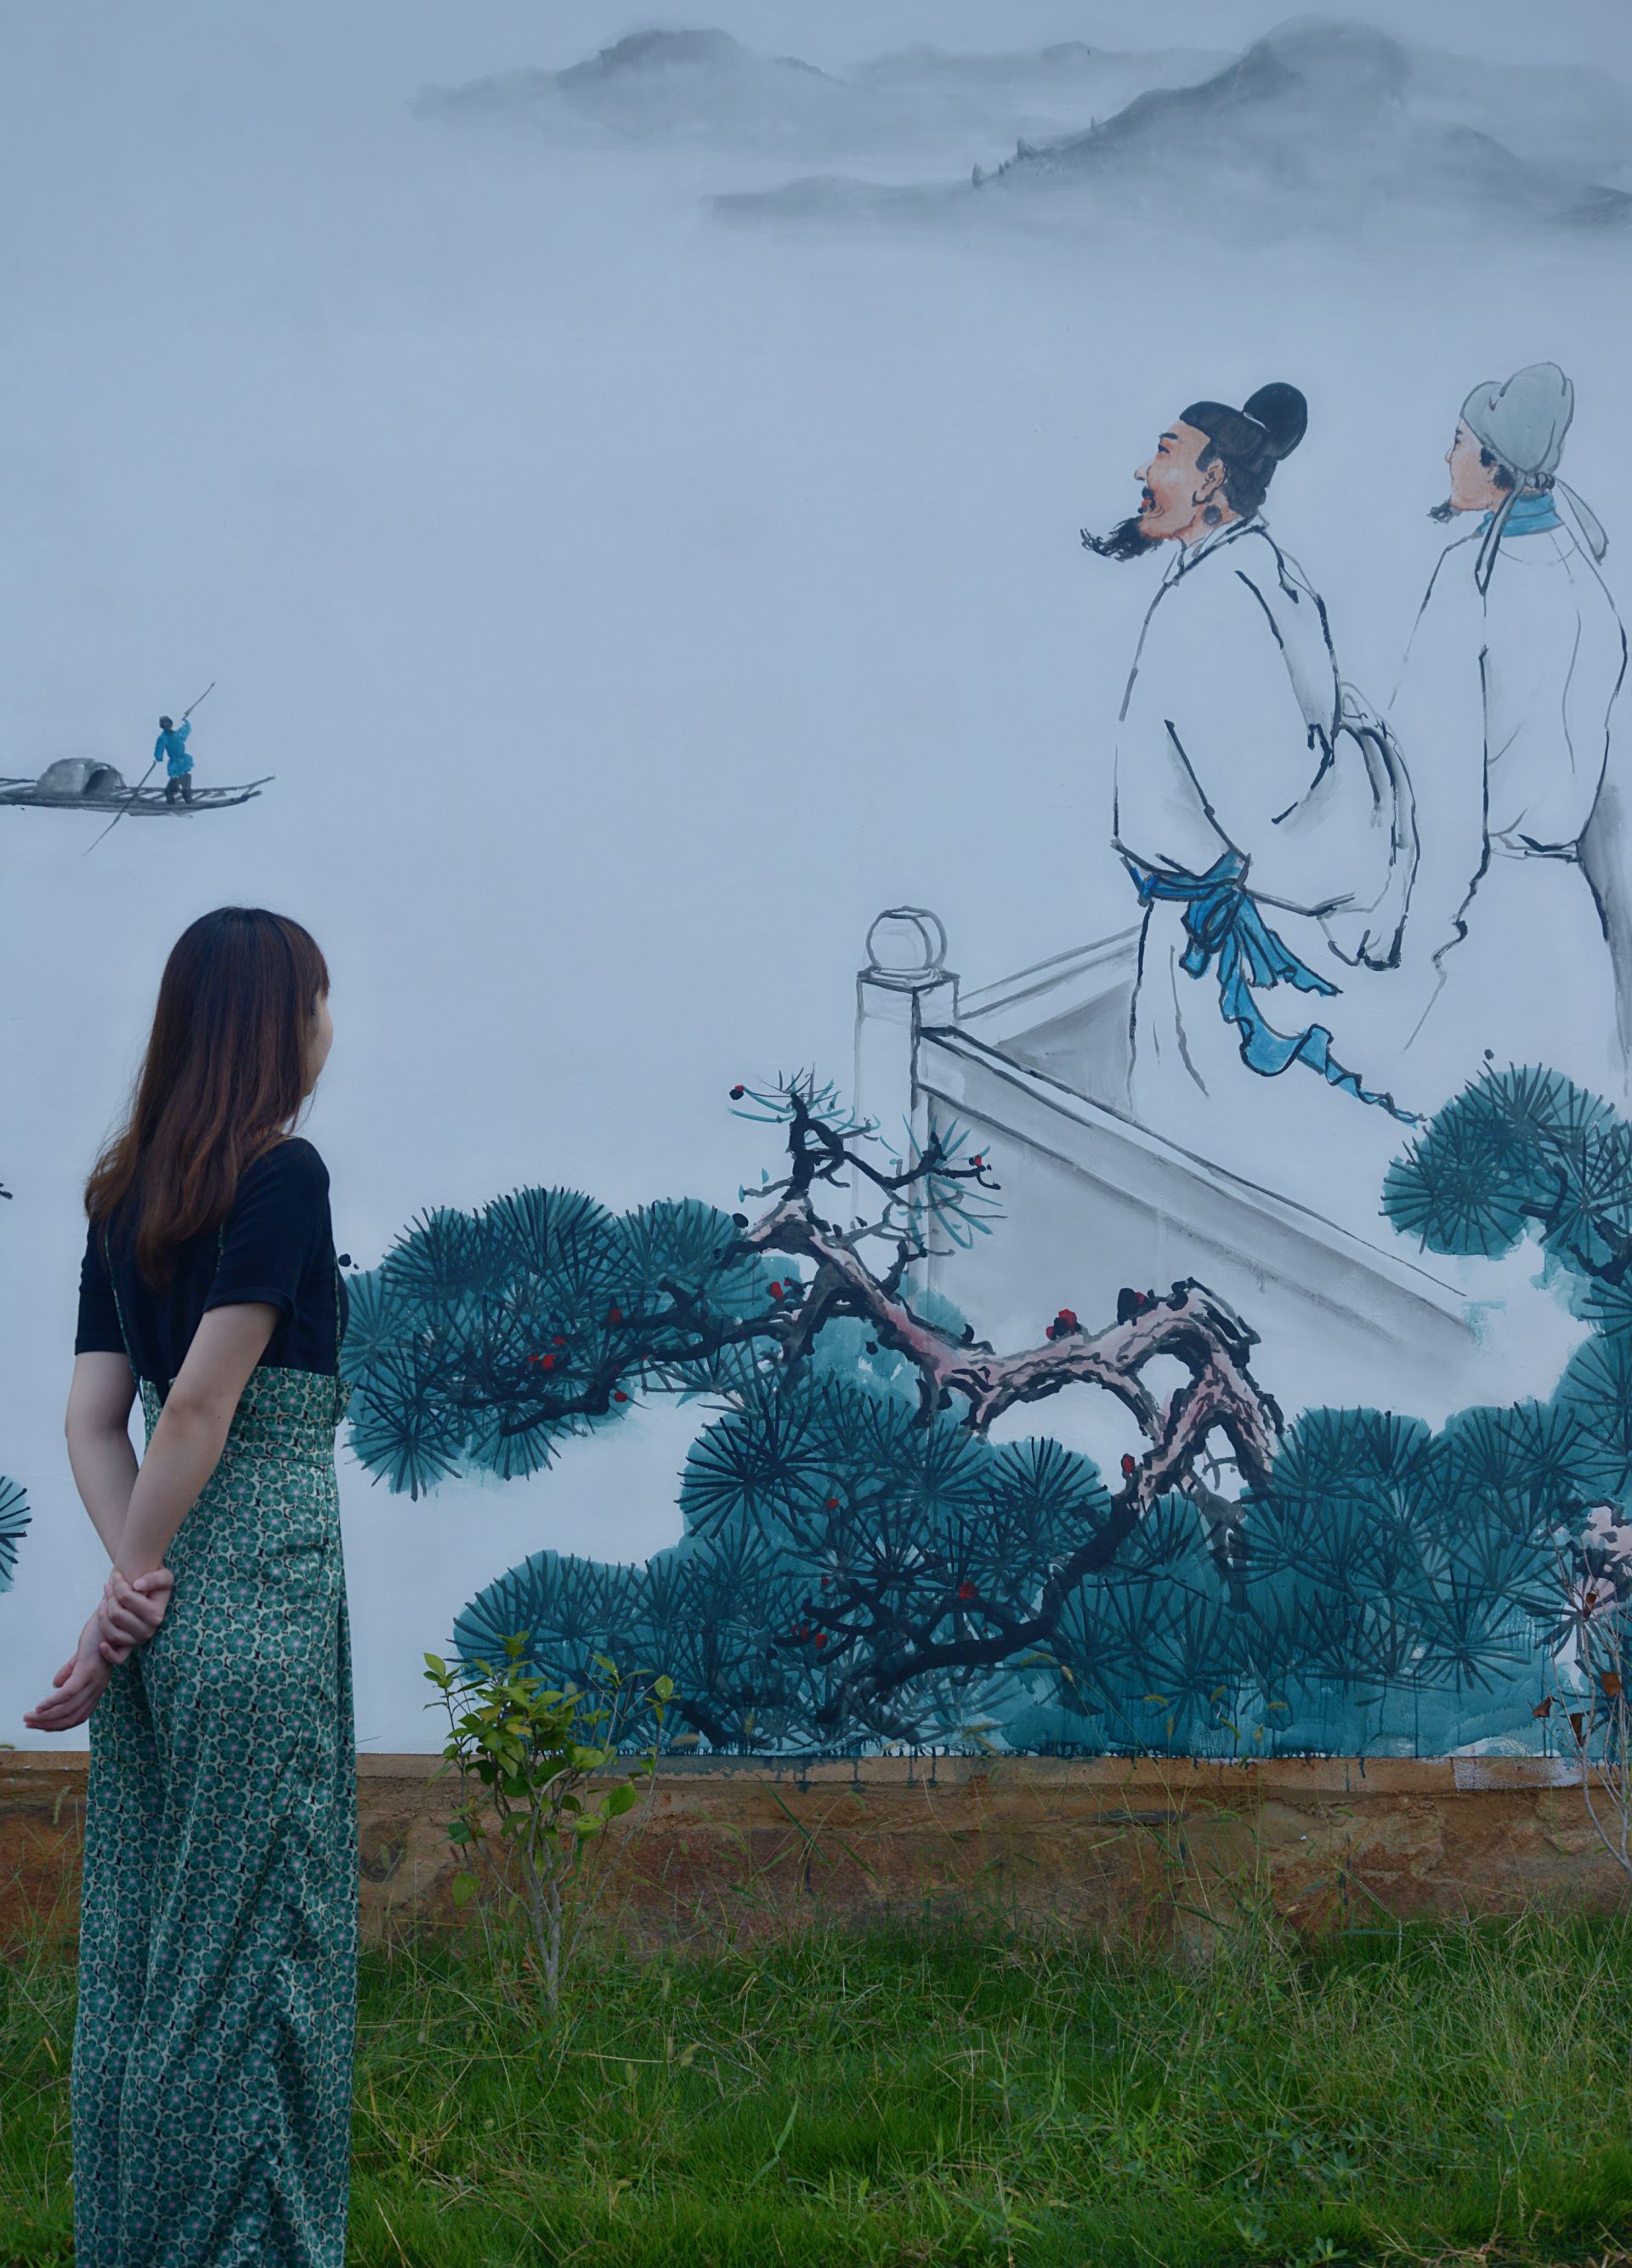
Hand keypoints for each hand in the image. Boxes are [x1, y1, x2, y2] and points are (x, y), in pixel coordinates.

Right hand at [24, 1611, 114, 1734]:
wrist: (112, 1618)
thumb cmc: (99, 1636)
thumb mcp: (82, 1658)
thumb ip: (71, 1671)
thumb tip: (56, 1684)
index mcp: (96, 1688)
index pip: (78, 1716)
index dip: (59, 1725)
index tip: (40, 1727)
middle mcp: (96, 1688)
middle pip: (72, 1717)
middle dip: (48, 1724)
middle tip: (28, 1724)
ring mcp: (93, 1680)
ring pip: (68, 1708)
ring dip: (46, 1717)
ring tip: (29, 1718)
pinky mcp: (88, 1669)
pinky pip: (69, 1692)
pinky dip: (52, 1702)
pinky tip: (40, 1707)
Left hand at [99, 1568, 172, 1653]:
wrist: (150, 1594)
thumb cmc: (155, 1584)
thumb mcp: (164, 1575)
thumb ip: (155, 1578)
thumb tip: (137, 1586)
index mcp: (157, 1614)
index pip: (126, 1598)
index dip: (118, 1585)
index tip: (116, 1576)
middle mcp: (149, 1630)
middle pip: (116, 1613)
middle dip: (109, 1597)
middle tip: (109, 1586)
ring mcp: (138, 1640)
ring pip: (111, 1631)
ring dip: (102, 1614)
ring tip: (104, 1601)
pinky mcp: (129, 1648)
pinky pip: (117, 1657)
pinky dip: (108, 1652)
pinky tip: (102, 1644)